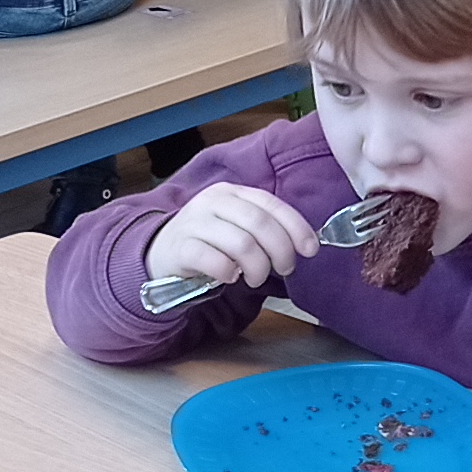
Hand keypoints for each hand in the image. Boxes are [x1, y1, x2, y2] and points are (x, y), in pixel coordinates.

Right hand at [146, 182, 313, 291]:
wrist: (160, 253)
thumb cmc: (207, 242)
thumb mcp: (236, 226)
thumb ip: (265, 228)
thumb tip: (306, 244)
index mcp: (232, 193)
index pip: (271, 204)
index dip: (296, 226)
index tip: (310, 249)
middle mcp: (213, 202)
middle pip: (259, 224)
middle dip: (280, 251)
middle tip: (284, 269)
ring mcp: (195, 223)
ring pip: (241, 243)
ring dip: (258, 267)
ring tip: (256, 278)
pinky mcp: (181, 247)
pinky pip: (214, 260)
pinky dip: (228, 272)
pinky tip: (230, 277)